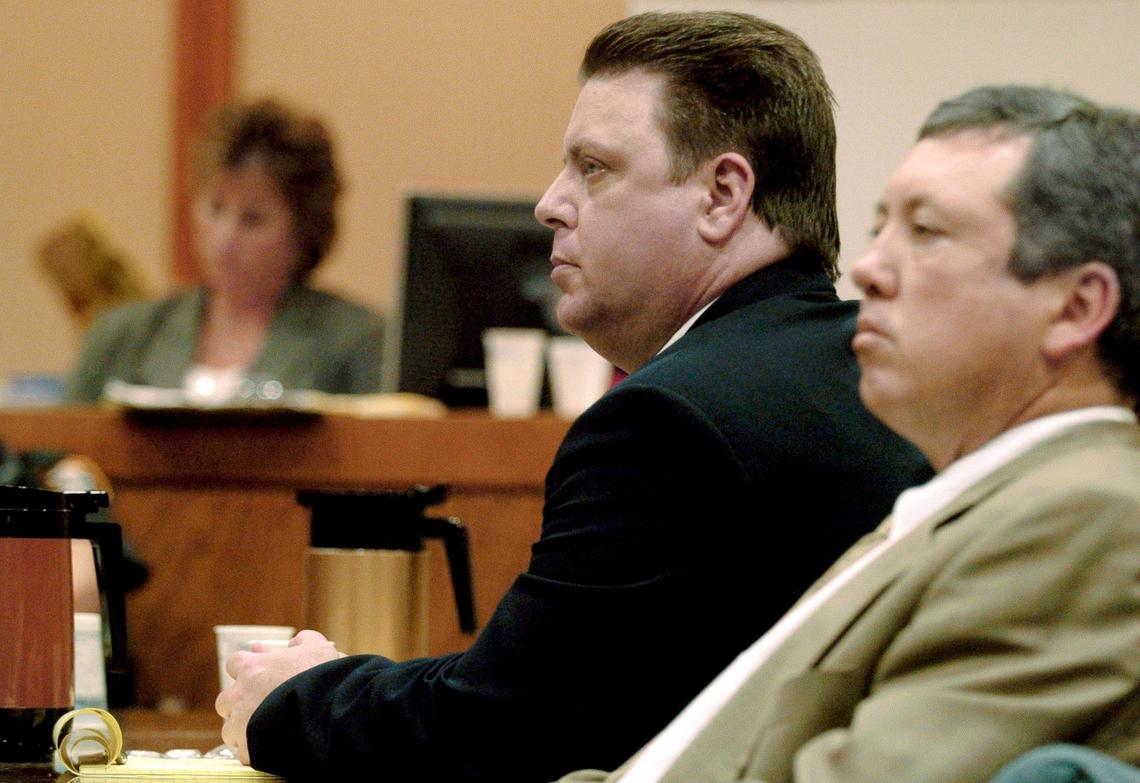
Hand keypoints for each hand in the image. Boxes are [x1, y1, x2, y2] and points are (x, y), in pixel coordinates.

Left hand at [215, 629, 342, 763]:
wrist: (324, 711)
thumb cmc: (321, 677)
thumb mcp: (319, 649)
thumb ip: (305, 641)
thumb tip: (297, 642)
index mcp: (252, 667)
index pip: (234, 663)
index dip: (246, 669)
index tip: (259, 675)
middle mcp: (239, 694)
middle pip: (225, 699)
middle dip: (239, 704)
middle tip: (260, 707)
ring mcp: (240, 722)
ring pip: (230, 729)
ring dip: (242, 729)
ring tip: (264, 731)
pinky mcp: (247, 748)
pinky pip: (243, 752)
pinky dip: (254, 751)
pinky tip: (270, 747)